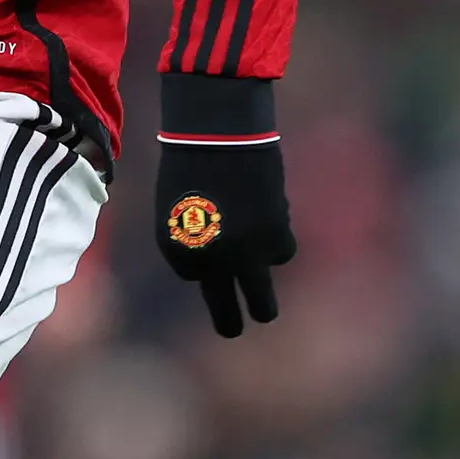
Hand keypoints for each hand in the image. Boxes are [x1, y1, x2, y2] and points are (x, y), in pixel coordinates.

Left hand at [152, 75, 297, 338]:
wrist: (219, 131)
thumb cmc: (193, 163)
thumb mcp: (176, 207)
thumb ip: (194, 242)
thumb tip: (223, 271)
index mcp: (178, 250)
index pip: (196, 277)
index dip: (205, 264)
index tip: (209, 250)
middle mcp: (211, 261)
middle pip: (229, 316)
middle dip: (232, 324)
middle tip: (236, 327)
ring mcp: (245, 251)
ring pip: (263, 291)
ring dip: (261, 277)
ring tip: (259, 257)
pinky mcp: (275, 234)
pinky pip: (282, 253)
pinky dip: (276, 242)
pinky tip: (269, 219)